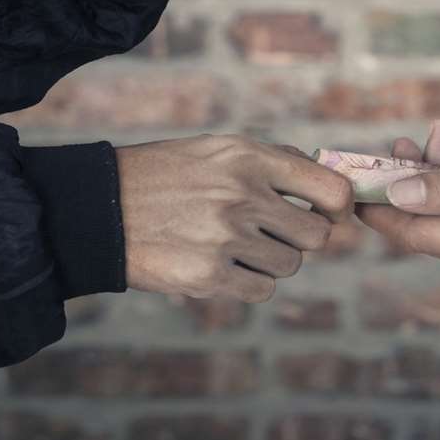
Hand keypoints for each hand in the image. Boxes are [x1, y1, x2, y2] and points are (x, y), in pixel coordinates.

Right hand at [115, 135, 356, 302]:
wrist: (102, 207)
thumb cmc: (167, 175)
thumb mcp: (218, 149)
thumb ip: (275, 162)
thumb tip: (331, 185)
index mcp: (249, 158)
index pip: (331, 191)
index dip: (338, 208)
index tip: (327, 214)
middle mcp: (242, 196)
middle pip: (316, 237)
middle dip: (299, 238)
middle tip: (271, 232)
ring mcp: (225, 238)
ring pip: (289, 266)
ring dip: (272, 261)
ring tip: (237, 245)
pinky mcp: (208, 276)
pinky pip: (262, 290)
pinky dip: (250, 282)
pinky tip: (223, 265)